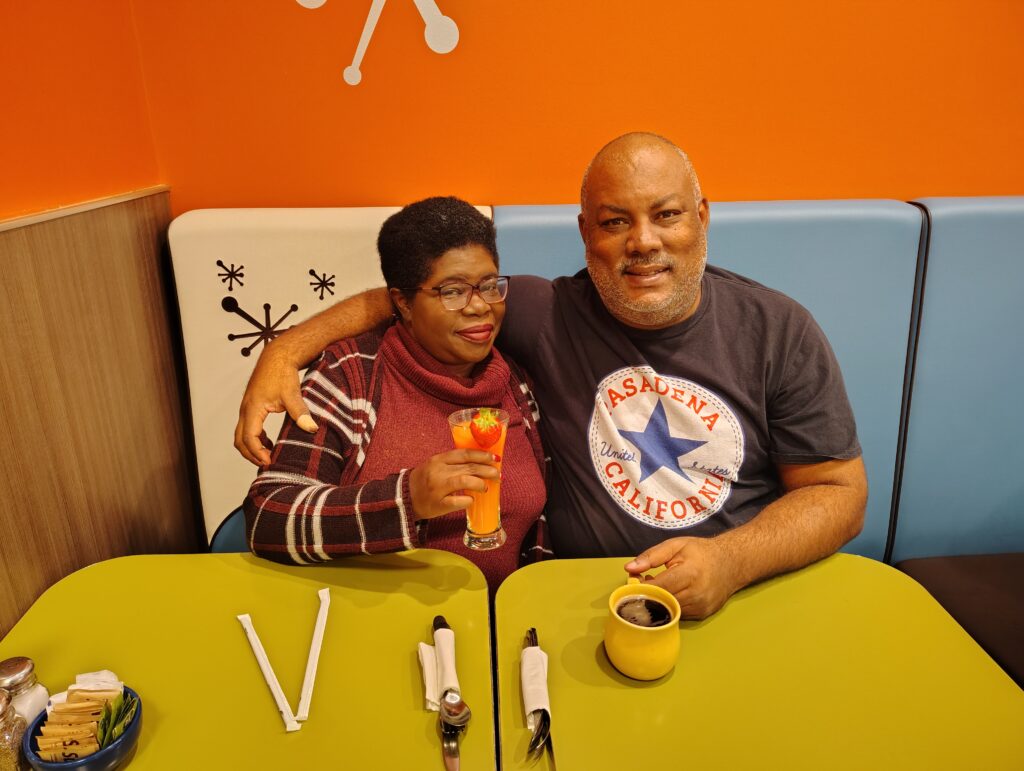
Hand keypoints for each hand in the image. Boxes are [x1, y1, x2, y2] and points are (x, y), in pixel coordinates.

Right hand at [234, 346, 316, 465]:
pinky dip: (255, 439)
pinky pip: (248, 428)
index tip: (269, 462)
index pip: (248, 437)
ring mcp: (247, 408)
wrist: (277, 355)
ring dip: (252, 447)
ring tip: (269, 455)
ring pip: (241, 434)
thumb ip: (300, 411)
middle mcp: (245, 409)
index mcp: (252, 408)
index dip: (257, 453)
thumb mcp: (292, 393)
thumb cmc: (282, 372)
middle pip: (239, 440)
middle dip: (251, 454)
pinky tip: (269, 443)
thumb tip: (311, 428)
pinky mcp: (252, 406)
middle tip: (267, 464)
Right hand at [409, 449, 499, 520]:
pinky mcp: (438, 504)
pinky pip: (458, 501)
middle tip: (497, 475)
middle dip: (487, 471)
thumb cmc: (424, 480)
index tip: (495, 458)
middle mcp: (438, 472)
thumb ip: (453, 463)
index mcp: (438, 459)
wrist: (404, 498)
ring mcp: (437, 488)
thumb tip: (481, 463)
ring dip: (479, 484)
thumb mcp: (436, 465)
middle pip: (468, 467)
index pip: (464, 454)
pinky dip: (468, 500)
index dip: (482, 455)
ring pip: (464, 481)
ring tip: (486, 487)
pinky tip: (472, 500)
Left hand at [624, 537, 739, 619]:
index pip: (659, 587)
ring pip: (669, 611)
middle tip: (642, 584)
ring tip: (657, 587)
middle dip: (648, 595)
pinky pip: (678, 615)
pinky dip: (670, 607)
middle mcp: (697, 593)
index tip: (633, 583)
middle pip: (663, 602)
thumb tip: (629, 568)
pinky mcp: (703, 614)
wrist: (731, 563)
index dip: (643, 587)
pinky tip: (669, 594)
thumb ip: (651, 556)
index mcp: (690, 573)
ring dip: (658, 602)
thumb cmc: (701, 552)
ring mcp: (701, 607)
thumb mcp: (676, 545)